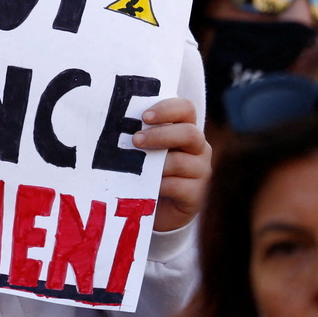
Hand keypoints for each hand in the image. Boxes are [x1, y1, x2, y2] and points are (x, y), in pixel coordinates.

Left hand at [132, 97, 210, 232]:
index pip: (186, 108)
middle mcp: (198, 147)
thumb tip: (116, 121)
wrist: (155, 207)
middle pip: (189, 133)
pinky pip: (179, 186)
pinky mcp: (196, 194)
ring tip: (137, 168)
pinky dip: (160, 185)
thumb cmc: (147, 170)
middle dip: (160, 135)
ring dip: (156, 163)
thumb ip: (140, 133)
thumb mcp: (146, 149)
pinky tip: (148, 186)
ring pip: (181, 162)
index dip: (167, 109)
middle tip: (136, 140)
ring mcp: (201, 171)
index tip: (144, 116)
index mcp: (186, 128)